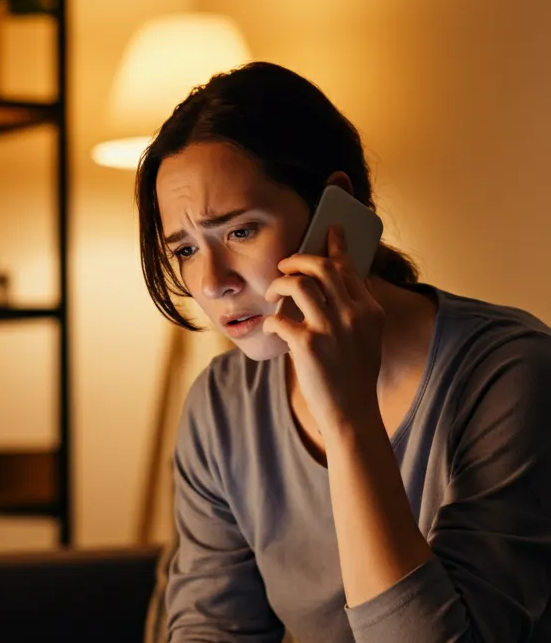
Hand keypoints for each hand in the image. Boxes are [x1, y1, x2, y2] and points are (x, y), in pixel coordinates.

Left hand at [262, 224, 384, 439]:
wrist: (352, 412)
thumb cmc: (354, 377)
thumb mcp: (367, 338)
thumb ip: (355, 310)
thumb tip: (336, 284)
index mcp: (370, 310)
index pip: (349, 267)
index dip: (336, 246)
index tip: (330, 230)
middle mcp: (353, 314)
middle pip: (322, 267)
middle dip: (298, 259)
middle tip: (284, 264)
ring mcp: (330, 328)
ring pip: (298, 284)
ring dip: (279, 284)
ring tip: (272, 293)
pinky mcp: (308, 345)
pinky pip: (280, 318)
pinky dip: (272, 321)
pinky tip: (274, 328)